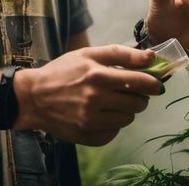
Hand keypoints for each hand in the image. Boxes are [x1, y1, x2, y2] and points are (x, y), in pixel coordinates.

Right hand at [14, 45, 162, 145]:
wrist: (32, 97)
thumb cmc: (62, 71)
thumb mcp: (88, 54)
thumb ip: (121, 54)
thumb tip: (151, 56)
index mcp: (98, 76)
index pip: (140, 82)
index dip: (153, 84)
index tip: (155, 84)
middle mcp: (95, 99)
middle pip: (137, 104)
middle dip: (138, 97)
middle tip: (127, 92)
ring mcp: (90, 120)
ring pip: (127, 119)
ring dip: (124, 111)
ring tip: (111, 102)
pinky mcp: (85, 135)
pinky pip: (113, 134)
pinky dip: (111, 125)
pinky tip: (100, 115)